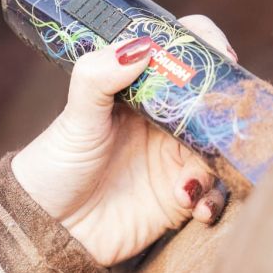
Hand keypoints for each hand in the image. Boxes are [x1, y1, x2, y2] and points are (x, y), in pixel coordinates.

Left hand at [12, 15, 234, 266]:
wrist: (46, 227)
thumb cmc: (55, 165)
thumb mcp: (75, 117)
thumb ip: (99, 77)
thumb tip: (141, 46)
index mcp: (139, 88)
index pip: (180, 52)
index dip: (204, 45)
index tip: (220, 55)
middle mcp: (163, 119)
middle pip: (212, 97)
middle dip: (226, 106)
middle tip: (225, 120)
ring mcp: (174, 157)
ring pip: (219, 147)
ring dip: (215, 162)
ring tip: (186, 183)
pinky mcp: (180, 197)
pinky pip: (213, 193)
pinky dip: (211, 199)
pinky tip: (191, 205)